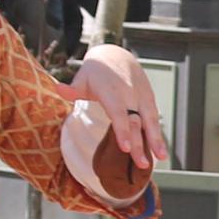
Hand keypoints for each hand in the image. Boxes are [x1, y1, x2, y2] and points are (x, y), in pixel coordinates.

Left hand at [71, 42, 164, 171]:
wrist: (117, 55)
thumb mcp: (82, 78)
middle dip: (140, 143)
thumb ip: (72, 89)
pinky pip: (155, 118)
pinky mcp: (149, 99)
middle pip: (136, 122)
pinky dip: (158, 134)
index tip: (125, 148)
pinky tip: (160, 151)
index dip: (122, 131)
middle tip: (142, 164)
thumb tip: (57, 88)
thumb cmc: (96, 71)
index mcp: (112, 91)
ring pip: (151, 120)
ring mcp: (141, 96)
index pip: (118, 113)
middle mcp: (129, 94)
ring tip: (161, 158)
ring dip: (156, 140)